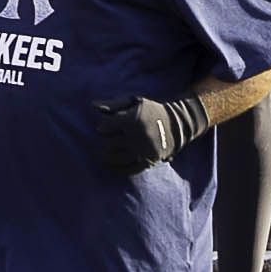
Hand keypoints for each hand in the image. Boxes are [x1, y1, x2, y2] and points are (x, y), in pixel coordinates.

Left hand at [84, 90, 212, 174]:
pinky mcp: (148, 162)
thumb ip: (113, 104)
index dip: (102, 127)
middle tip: (104, 140)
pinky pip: (128, 169)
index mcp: (134, 119)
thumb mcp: (134, 102)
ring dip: (106, 156)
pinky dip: (117, 169)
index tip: (102, 128)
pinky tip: (111, 165)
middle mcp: (138, 136)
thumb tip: (92, 106)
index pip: (106, 127)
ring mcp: (143, 151)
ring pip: (115, 158)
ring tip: (102, 153)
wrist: (177, 124)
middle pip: (108, 143)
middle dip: (104, 141)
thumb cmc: (151, 110)